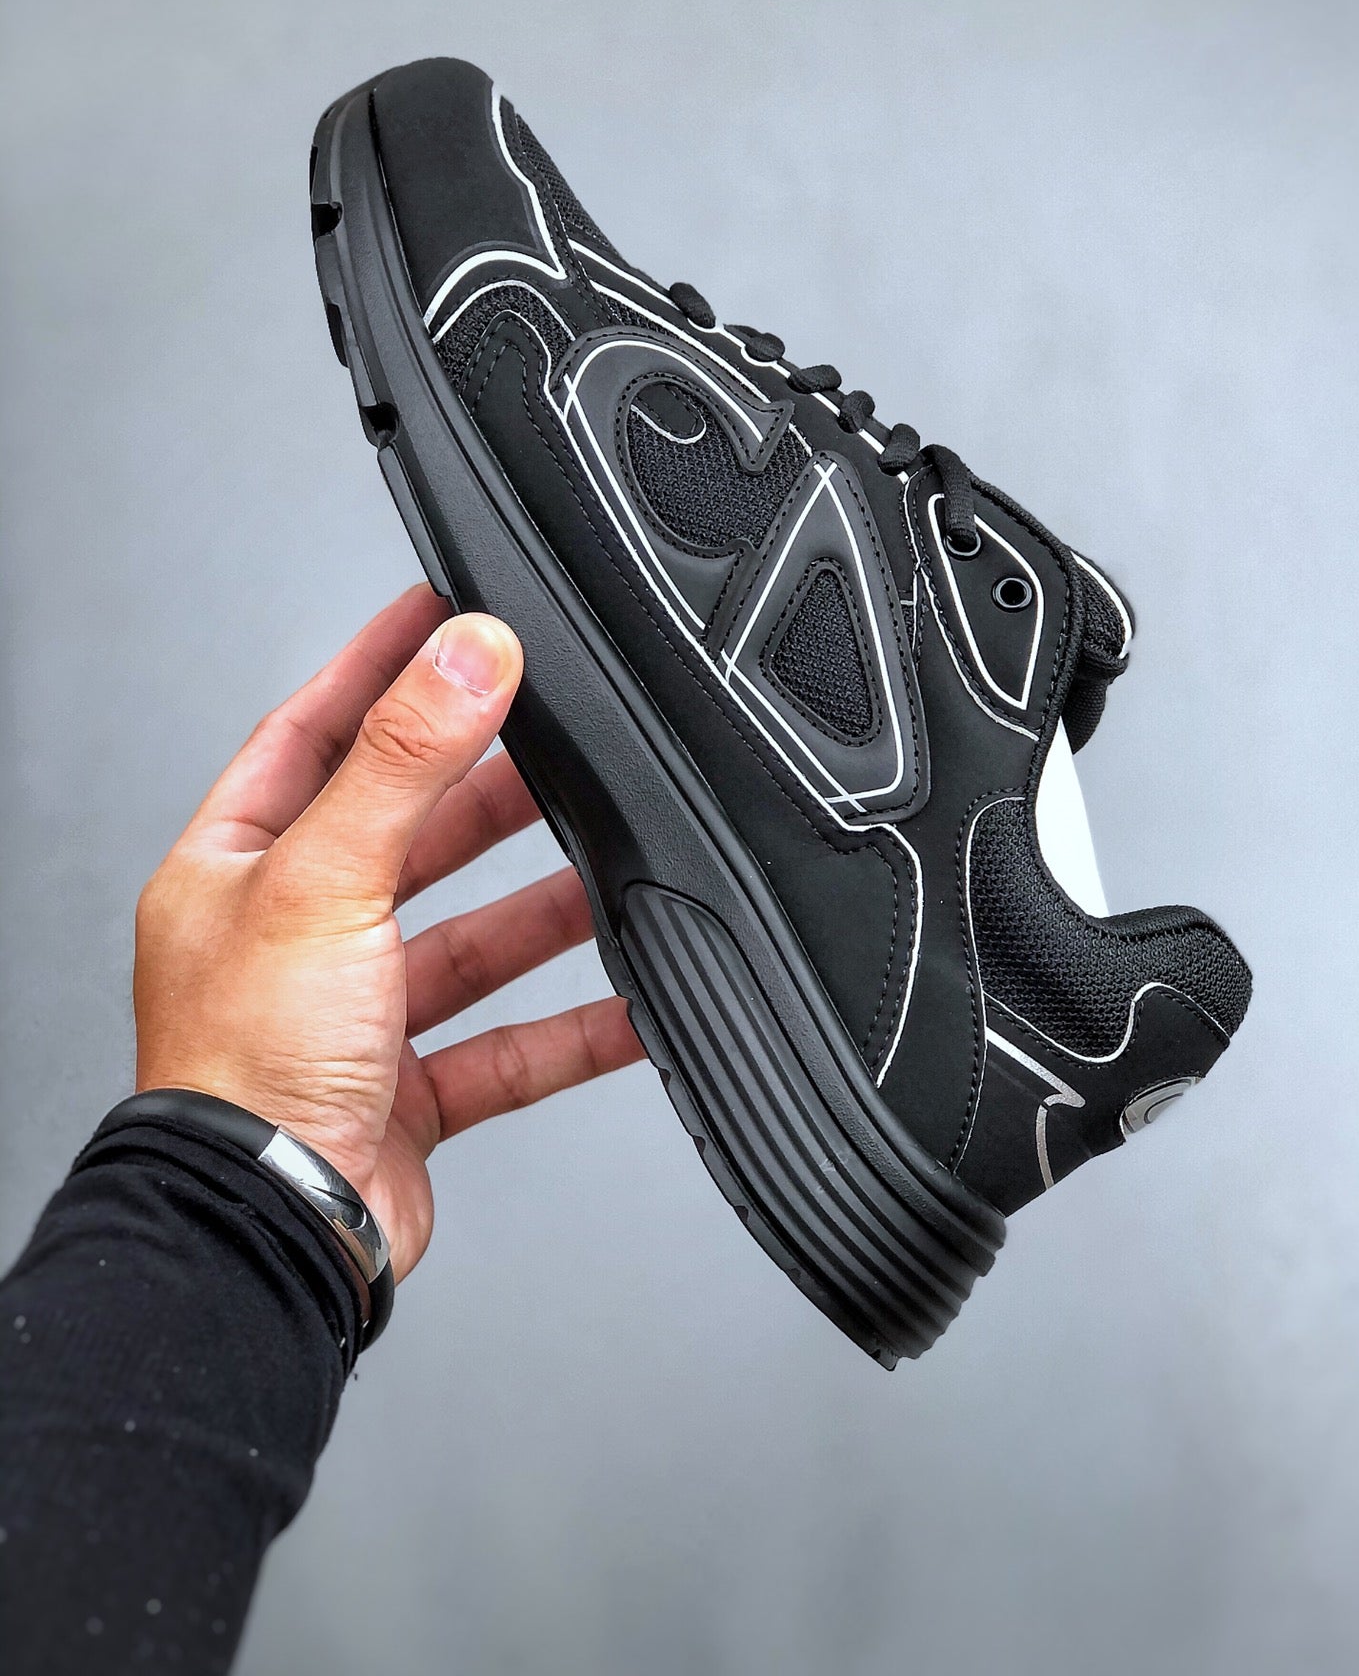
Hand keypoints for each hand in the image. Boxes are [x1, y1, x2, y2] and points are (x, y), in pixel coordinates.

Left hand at [133, 585, 642, 1281]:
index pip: (314, 732)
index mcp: (237, 868)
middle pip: (406, 832)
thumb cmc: (241, 1073)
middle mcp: (290, 937)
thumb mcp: (324, 880)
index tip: (442, 609)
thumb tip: (469, 652)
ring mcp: (352, 1016)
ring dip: (543, 906)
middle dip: (486, 786)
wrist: (268, 1235)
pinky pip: (512, 1043)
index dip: (381, 668)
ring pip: (469, 938)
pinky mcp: (407, 1089)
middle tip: (559, 729)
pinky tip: (634, 1002)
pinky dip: (575, 1026)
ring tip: (615, 854)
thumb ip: (405, 761)